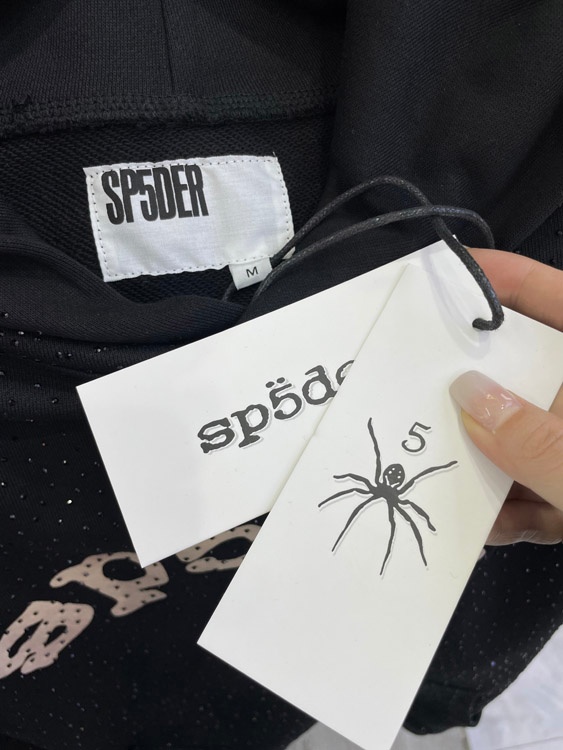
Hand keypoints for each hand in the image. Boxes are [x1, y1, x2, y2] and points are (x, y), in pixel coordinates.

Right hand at [450, 249, 562, 544]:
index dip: (511, 281)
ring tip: (446, 478)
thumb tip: (469, 396)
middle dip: (477, 391)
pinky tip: (490, 528)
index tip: (452, 272)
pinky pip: (539, 492)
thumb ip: (540, 441)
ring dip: (487, 464)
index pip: (562, 303)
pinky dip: (514, 512)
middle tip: (422, 391)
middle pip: (530, 376)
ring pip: (526, 440)